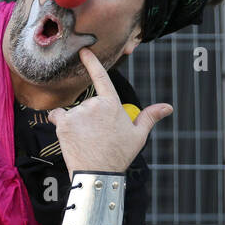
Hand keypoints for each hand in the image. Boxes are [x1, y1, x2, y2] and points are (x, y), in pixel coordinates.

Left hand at [46, 48, 171, 176]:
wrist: (98, 173)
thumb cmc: (119, 154)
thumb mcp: (138, 135)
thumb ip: (149, 116)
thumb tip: (167, 107)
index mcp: (112, 104)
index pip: (101, 77)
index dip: (92, 62)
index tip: (84, 51)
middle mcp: (94, 104)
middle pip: (87, 105)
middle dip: (89, 118)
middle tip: (96, 137)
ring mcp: (77, 113)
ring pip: (72, 112)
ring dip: (76, 123)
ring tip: (85, 141)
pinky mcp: (63, 123)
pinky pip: (57, 116)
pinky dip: (60, 123)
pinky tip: (69, 137)